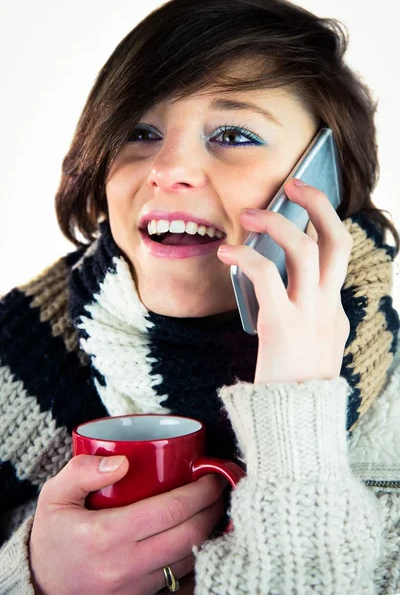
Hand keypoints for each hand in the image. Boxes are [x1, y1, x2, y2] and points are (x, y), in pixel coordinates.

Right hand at [29, 455, 226, 594]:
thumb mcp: (54, 496)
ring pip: (189, 560)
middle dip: (214, 509)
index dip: (200, 491)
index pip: (170, 510)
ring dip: (209, 532)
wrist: (40, 585)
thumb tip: (124, 461)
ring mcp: (135, 588)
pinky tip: (201, 539)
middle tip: (220, 487)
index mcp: (106, 535)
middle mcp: (125, 566)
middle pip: (189, 536)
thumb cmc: (52, 536)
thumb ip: (82, 471)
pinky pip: (181, 582)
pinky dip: (197, 559)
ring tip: (214, 508)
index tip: (212, 475)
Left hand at [217, 177, 352, 383]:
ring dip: (275, 223)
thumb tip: (286, 293)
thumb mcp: (313, 348)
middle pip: (337, 240)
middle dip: (320, 204)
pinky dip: (245, 256)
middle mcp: (327, 306)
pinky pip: (266, 275)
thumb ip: (308, 319)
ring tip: (248, 215)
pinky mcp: (283, 324)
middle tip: (295, 184)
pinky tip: (227, 253)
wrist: (294, 423)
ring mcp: (309, 313)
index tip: (299, 212)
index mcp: (333, 310)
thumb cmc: (295, 387)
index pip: (337, 256)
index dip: (320, 226)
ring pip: (304, 249)